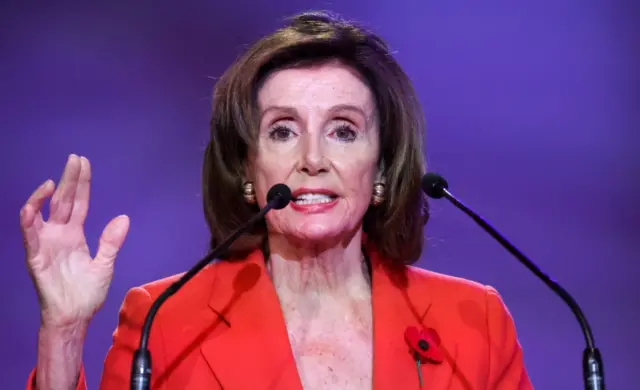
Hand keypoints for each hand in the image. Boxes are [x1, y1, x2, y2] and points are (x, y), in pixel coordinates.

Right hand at [20, 154, 129, 328]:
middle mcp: (59, 235)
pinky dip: (29, 220)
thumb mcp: (105, 264)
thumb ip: (111, 242)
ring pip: (41, 213)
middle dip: (69, 180)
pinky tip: (33, 206)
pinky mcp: (35, 258)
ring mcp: (46, 244)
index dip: (82, 184)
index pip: (79, 203)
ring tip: (55, 180)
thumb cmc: (86, 293)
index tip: (84, 164)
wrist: (74, 316)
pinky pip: (29, 236)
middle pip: (63, 201)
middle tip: (74, 159)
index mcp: (75, 234)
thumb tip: (123, 217)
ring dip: (44, 196)